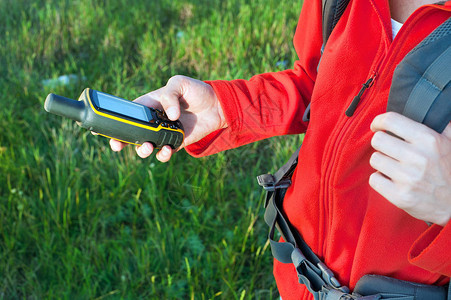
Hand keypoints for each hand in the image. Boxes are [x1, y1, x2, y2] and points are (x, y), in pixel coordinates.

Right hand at [110, 75, 226, 161]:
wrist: (217, 105)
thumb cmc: (196, 91)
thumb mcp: (179, 84)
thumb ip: (170, 95)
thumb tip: (170, 117)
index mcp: (149, 104)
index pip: (128, 113)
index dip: (114, 121)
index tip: (104, 129)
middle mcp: (153, 120)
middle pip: (132, 133)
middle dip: (121, 141)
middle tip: (118, 145)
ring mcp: (164, 133)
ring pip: (146, 146)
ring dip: (142, 150)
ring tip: (148, 147)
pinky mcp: (176, 143)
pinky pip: (165, 153)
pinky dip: (164, 154)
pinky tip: (168, 150)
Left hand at [369, 112, 450, 225]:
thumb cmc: (449, 172)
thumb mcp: (450, 144)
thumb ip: (443, 125)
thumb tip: (439, 105)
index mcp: (429, 140)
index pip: (391, 120)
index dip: (379, 121)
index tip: (377, 126)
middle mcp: (418, 157)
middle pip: (377, 140)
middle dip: (381, 144)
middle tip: (389, 150)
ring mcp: (408, 178)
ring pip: (375, 159)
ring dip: (381, 162)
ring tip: (394, 167)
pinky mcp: (400, 196)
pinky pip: (374, 179)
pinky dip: (380, 180)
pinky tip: (392, 180)